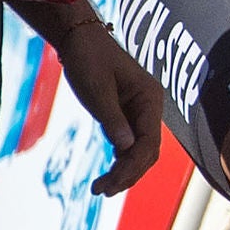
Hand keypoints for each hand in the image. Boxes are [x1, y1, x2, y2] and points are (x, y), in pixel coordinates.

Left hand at [56, 13, 167, 193]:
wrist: (79, 38)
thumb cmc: (88, 58)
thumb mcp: (97, 90)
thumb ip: (112, 119)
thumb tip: (125, 149)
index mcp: (150, 98)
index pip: (150, 141)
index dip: (133, 165)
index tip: (111, 181)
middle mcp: (150, 107)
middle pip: (147, 151)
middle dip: (128, 173)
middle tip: (101, 190)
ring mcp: (140, 112)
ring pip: (139, 151)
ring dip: (124, 171)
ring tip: (101, 189)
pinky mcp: (127, 115)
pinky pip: (129, 144)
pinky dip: (119, 161)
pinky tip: (108, 174)